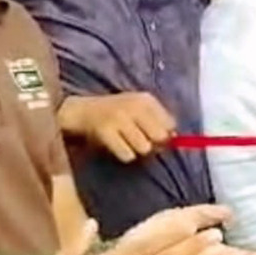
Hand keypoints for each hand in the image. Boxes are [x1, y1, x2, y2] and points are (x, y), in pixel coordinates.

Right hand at [59, 94, 175, 162]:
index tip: (157, 138)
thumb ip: (157, 120)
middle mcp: (134, 106)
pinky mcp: (106, 131)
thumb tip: (174, 138)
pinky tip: (117, 146)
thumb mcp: (137, 109)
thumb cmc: (115, 113)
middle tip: (142, 142)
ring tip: (127, 143)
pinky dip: (124, 155)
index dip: (167, 135)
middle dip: (154, 144)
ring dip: (137, 150)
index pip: (171, 124)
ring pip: (144, 147)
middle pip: (160, 136)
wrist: (81, 111)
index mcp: (145, 100)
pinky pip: (127, 154)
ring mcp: (119, 118)